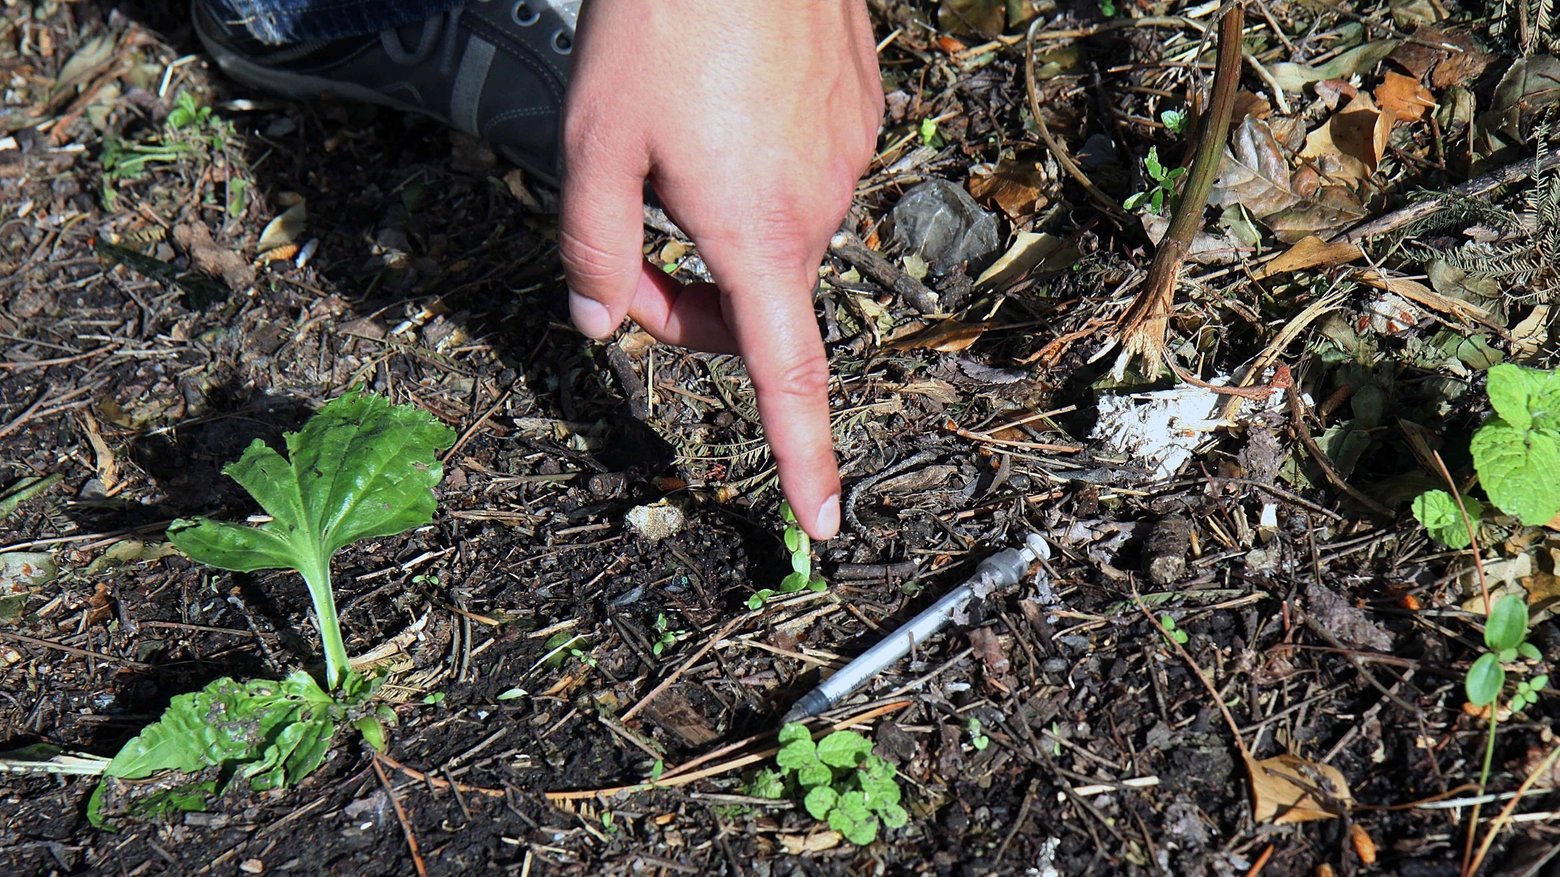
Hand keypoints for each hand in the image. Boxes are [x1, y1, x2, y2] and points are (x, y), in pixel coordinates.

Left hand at [559, 0, 882, 539]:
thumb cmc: (662, 22)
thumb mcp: (591, 147)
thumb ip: (591, 253)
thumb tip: (595, 327)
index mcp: (757, 234)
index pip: (785, 378)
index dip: (802, 458)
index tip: (822, 520)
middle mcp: (820, 208)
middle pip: (760, 305)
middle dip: (690, 307)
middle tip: (626, 252)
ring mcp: (849, 158)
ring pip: (777, 235)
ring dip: (722, 229)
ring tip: (677, 141)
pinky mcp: (862, 112)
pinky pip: (807, 175)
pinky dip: (758, 173)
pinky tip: (724, 105)